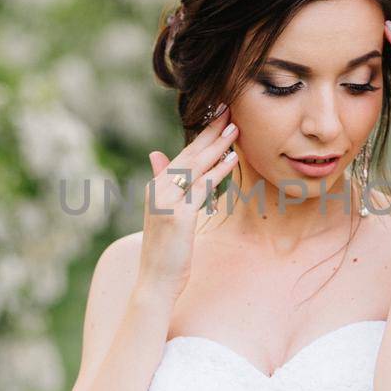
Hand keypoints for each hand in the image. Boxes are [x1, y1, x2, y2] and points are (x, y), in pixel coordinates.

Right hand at [137, 105, 240, 301]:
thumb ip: (162, 182)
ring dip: (217, 145)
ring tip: (235, 127)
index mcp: (156, 188)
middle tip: (228, 109)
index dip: (200, 135)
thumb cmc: (165, 250)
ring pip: (196, 167)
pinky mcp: (179, 216)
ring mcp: (167, 202)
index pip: (182, 155)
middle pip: (189, 154)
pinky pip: (202, 187)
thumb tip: (156, 154)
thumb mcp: (162, 213)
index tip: (217, 115)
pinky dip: (217, 171)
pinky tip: (231, 158)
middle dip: (210, 131)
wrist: (155, 281)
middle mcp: (159, 190)